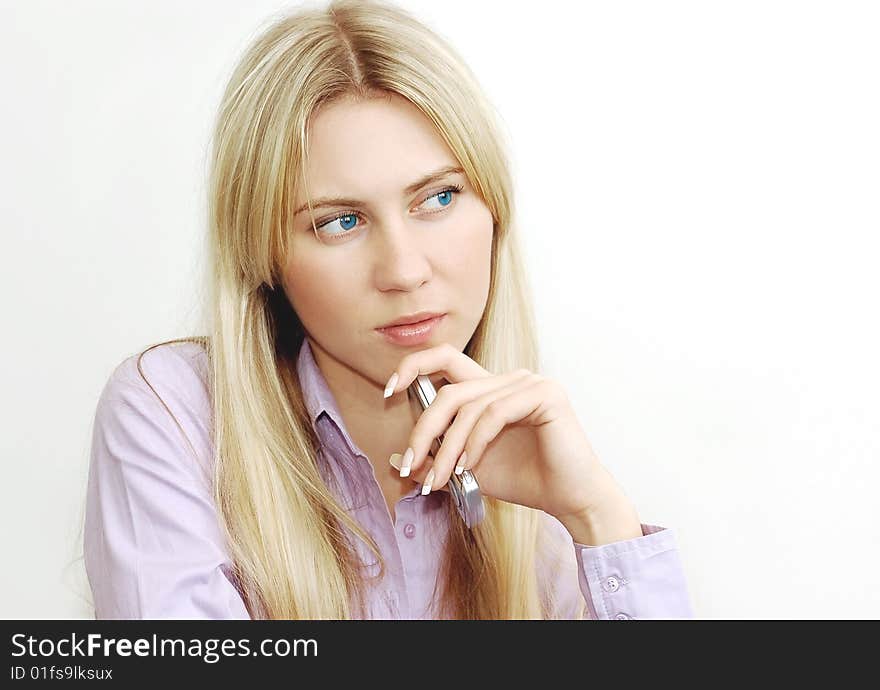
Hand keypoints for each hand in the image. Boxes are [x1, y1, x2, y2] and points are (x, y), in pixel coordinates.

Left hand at [383, 343, 620, 522]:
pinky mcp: (545, 394)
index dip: (413, 366)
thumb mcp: (468, 469)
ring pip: (469, 407)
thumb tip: (396, 460)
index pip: (445, 359)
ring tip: (440, 478)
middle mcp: (509, 378)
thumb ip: (436, 459)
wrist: (569, 498)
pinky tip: (469, 467)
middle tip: (411, 465)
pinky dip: (475, 443)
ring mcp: (529, 382)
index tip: (388, 392)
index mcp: (491, 387)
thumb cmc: (525, 479)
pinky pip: (494, 413)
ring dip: (448, 447)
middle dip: (424, 429)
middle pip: (450, 390)